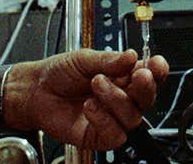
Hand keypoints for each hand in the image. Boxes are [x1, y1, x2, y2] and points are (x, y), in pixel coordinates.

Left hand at [1, 49, 168, 149]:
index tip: (156, 64)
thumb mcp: (85, 59)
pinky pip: (116, 134)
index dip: (157, 70)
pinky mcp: (100, 136)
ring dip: (116, 99)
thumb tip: (132, 56)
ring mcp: (112, 117)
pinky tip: (89, 106)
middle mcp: (121, 97)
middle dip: (144, 86)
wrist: (35, 90)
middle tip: (136, 74)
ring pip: (133, 116)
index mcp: (122, 75)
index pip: (149, 75)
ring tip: (96, 84)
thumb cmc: (59, 73)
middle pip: (147, 97)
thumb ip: (109, 60)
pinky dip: (104, 119)